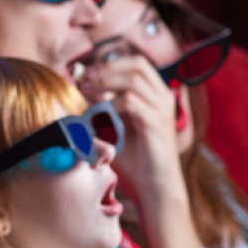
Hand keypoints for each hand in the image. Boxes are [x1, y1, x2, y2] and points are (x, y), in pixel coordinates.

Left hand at [80, 53, 183, 203]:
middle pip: (137, 65)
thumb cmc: (135, 156)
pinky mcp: (156, 123)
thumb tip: (83, 85)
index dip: (111, 64)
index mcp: (157, 94)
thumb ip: (103, 105)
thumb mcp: (116, 125)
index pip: (137, 63)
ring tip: (89, 92)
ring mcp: (162, 109)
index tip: (87, 74)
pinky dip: (111, 103)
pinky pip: (131, 102)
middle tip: (86, 78)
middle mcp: (164, 97)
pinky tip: (100, 113)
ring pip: (133, 79)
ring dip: (106, 82)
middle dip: (108, 68)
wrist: (155, 184)